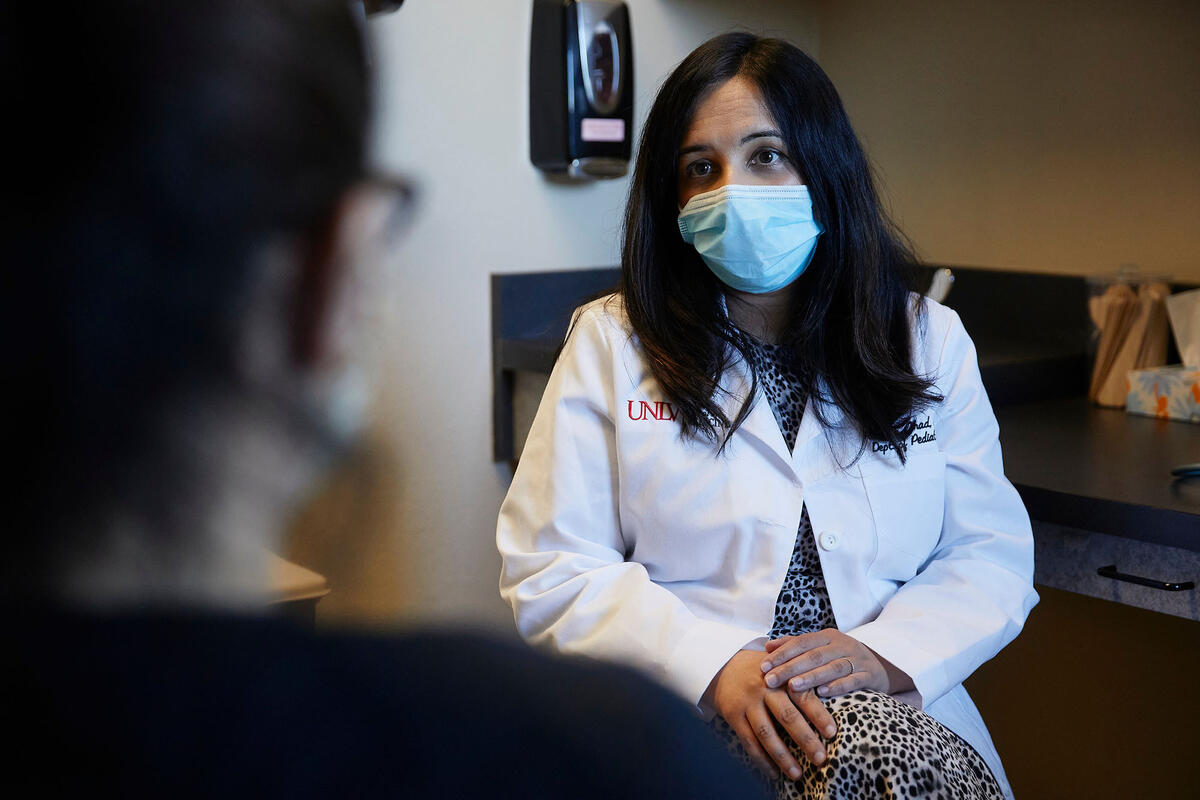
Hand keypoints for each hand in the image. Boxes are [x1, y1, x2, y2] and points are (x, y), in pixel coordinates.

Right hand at [706, 649, 836, 778]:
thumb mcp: (783, 665)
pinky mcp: (733, 714)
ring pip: (766, 732)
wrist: (723, 664)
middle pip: (786, 716)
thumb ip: (803, 677)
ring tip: (797, 775)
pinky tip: (774, 774)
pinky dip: (761, 759)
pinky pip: (748, 741)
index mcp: (782, 675)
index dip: (818, 714)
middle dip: (805, 739)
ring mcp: (747, 702)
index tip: (833, 733)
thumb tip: (835, 692)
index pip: (803, 695)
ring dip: (782, 756)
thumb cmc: (764, 669)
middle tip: (820, 759)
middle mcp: (764, 688)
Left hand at [760, 629, 899, 698]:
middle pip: (813, 655)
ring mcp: (857, 659)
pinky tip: (823, 693)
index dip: (781, 654)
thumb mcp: (820, 648)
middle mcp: (842, 645)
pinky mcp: (870, 675)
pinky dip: (838, 686)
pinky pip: (853, 680)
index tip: (763, 667)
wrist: (880, 666)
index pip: (801, 642)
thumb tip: (767, 645)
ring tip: (793, 686)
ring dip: (811, 677)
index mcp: (827, 636)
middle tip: (770, 680)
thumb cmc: (840, 658)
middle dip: (790, 668)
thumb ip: (794, 645)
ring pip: (832, 667)